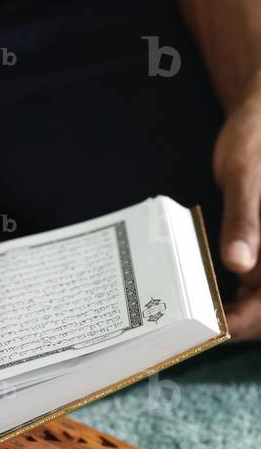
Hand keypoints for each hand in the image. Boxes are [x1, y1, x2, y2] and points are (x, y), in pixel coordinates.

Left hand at [213, 72, 260, 338]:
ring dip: (236, 311)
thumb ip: (246, 220)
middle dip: (240, 321)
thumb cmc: (257, 140)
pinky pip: (255, 281)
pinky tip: (206, 293)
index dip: (250, 320)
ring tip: (194, 314)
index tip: (215, 329)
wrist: (257, 119)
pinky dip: (235, 293)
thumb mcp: (246, 176)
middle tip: (194, 328)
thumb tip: (240, 265)